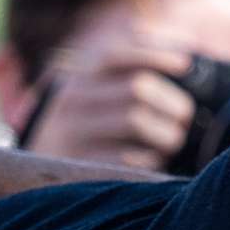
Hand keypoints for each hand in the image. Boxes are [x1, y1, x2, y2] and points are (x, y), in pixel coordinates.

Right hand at [22, 35, 197, 170]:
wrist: (42, 175)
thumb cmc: (91, 130)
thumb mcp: (99, 95)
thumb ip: (131, 74)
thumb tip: (186, 57)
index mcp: (78, 77)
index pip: (115, 54)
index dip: (153, 53)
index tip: (185, 63)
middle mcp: (71, 100)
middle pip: (137, 88)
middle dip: (173, 103)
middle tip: (184, 117)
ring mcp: (70, 134)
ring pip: (136, 120)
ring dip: (166, 133)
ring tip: (171, 141)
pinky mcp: (77, 167)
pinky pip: (128, 158)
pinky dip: (150, 159)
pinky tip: (152, 161)